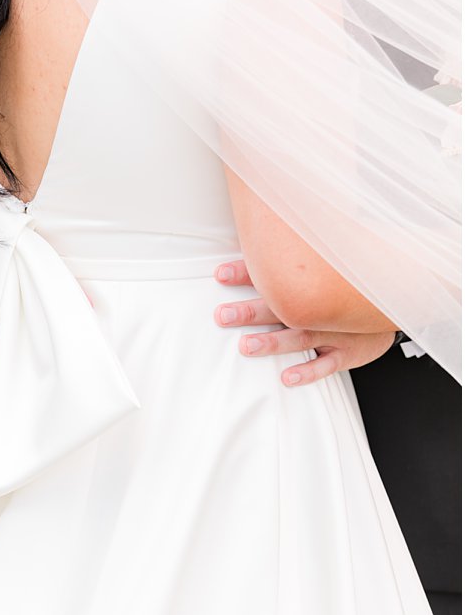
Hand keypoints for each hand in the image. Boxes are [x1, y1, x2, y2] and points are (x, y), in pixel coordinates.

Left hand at [214, 260, 394, 386]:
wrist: (394, 307)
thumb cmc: (349, 289)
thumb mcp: (327, 271)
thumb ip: (293, 263)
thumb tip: (258, 238)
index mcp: (313, 285)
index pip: (275, 275)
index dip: (247, 273)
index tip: (220, 274)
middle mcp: (322, 308)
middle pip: (282, 307)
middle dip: (251, 311)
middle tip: (224, 315)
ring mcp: (337, 331)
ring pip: (301, 336)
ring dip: (273, 342)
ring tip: (247, 346)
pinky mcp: (349, 352)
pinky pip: (328, 364)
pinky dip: (308, 371)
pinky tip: (287, 377)